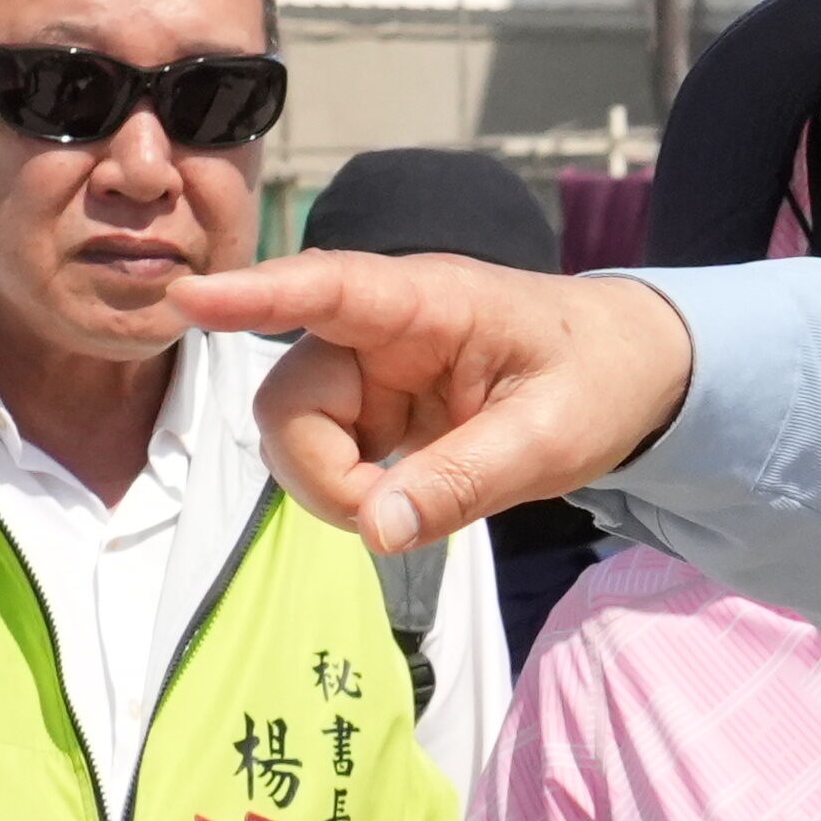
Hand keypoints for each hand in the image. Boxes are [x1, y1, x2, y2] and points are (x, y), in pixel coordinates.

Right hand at [182, 250, 701, 550]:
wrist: (628, 370)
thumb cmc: (598, 380)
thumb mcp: (552, 439)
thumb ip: (465, 481)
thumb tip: (376, 532)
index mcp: (428, 302)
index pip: (328, 288)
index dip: (257, 298)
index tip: (192, 299)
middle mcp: (379, 327)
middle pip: (289, 399)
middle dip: (322, 474)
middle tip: (396, 519)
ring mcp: (367, 369)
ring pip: (295, 435)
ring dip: (334, 488)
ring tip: (420, 504)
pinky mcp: (368, 407)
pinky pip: (322, 456)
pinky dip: (352, 493)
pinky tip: (410, 493)